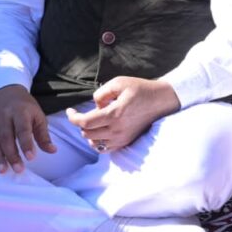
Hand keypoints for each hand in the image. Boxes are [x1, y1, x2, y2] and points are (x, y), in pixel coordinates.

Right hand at [0, 84, 55, 173]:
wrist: (5, 93)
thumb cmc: (26, 107)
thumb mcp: (38, 116)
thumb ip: (44, 135)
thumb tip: (53, 151)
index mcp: (20, 111)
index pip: (23, 129)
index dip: (26, 144)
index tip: (31, 158)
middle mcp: (4, 116)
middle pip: (6, 137)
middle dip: (11, 154)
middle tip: (18, 169)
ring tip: (3, 170)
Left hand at [66, 77, 180, 151]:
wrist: (161, 100)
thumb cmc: (140, 89)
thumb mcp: (119, 83)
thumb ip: (101, 93)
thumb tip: (94, 106)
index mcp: (114, 114)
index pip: (85, 122)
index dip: (73, 117)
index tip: (70, 111)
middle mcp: (117, 130)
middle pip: (87, 133)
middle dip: (81, 123)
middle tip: (85, 113)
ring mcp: (122, 138)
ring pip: (94, 143)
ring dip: (89, 133)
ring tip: (94, 122)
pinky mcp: (126, 141)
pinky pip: (104, 148)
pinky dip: (97, 142)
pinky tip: (100, 131)